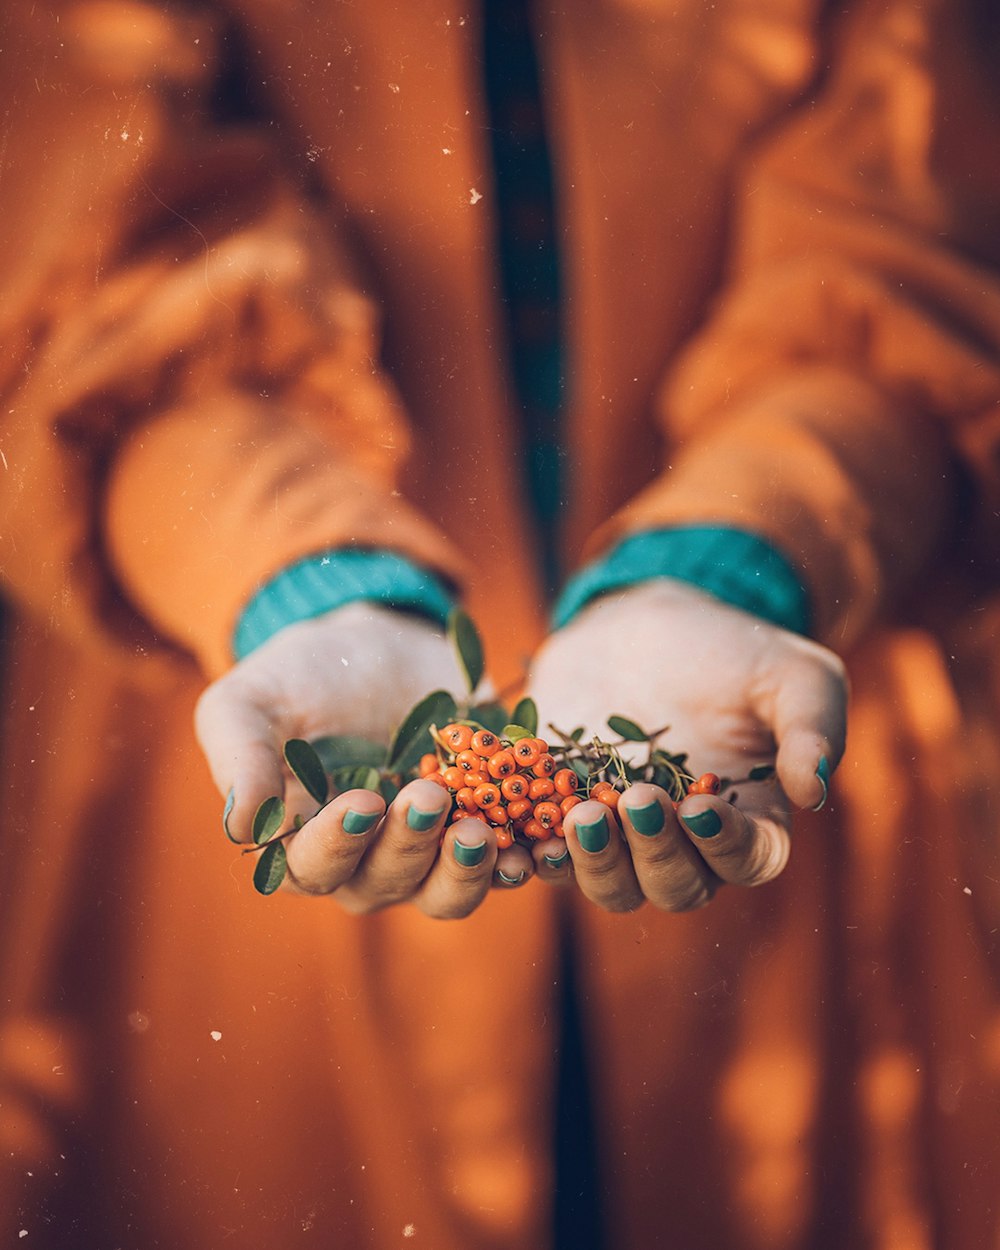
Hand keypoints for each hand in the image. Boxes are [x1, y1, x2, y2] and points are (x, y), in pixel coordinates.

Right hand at [195, 602, 533, 913]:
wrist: (382, 643)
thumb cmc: (302, 674)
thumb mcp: (250, 699)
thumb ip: (240, 755)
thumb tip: (242, 824)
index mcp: (300, 844)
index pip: (312, 868)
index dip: (336, 845)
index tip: (360, 803)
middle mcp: (365, 862)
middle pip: (384, 883)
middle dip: (408, 846)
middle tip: (426, 797)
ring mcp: (429, 852)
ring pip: (445, 891)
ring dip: (464, 870)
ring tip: (481, 832)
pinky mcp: (484, 827)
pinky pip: (503, 861)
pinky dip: (519, 858)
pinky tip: (536, 842)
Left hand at [526, 580, 847, 911]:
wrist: (640, 625)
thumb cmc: (728, 649)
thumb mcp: (788, 671)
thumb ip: (813, 724)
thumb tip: (814, 790)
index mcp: (748, 819)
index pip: (748, 859)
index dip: (726, 845)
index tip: (701, 804)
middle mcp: (684, 844)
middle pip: (675, 886)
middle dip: (655, 853)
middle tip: (637, 800)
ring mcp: (618, 836)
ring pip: (610, 884)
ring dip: (594, 862)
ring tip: (581, 815)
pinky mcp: (558, 816)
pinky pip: (544, 856)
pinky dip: (530, 856)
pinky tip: (518, 835)